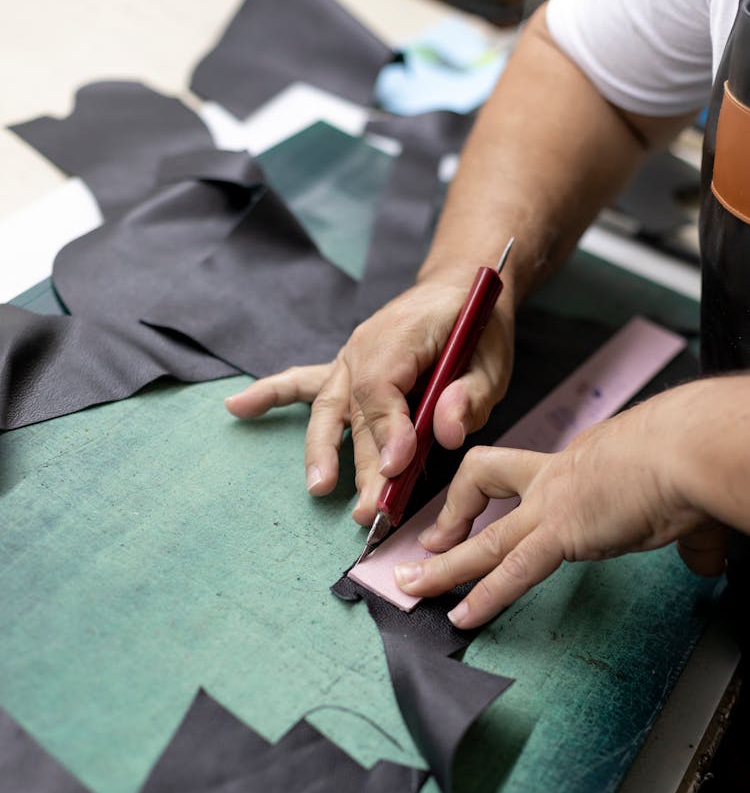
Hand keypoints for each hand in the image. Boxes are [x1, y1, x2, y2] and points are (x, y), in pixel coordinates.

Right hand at [224, 274, 514, 524]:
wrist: (461, 283)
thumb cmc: (478, 324)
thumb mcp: (491, 359)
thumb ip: (470, 396)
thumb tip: (448, 432)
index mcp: (400, 340)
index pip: (383, 391)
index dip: (389, 433)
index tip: (399, 469)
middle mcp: (363, 349)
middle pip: (355, 414)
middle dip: (362, 466)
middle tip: (371, 510)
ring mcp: (349, 360)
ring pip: (327, 410)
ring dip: (320, 452)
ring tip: (318, 488)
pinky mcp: (346, 370)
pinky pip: (302, 383)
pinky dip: (270, 394)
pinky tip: (237, 408)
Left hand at [393, 389, 727, 628]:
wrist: (692, 448)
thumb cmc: (691, 458)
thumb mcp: (682, 497)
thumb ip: (690, 535)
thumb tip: (709, 558)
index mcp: (579, 463)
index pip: (520, 473)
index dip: (496, 493)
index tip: (486, 514)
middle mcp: (556, 479)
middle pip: (481, 488)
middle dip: (450, 520)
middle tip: (428, 547)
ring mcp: (552, 505)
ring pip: (483, 539)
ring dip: (445, 568)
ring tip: (414, 588)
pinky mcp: (562, 532)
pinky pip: (511, 570)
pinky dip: (484, 596)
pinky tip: (464, 617)